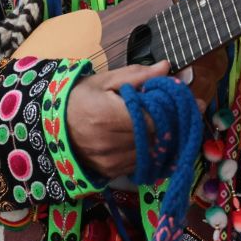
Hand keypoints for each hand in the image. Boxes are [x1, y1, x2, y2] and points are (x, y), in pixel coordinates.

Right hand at [62, 61, 179, 180]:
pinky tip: (153, 138)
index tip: (190, 100)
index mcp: (107, 116)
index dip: (173, 111)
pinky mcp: (110, 173)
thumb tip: (167, 67)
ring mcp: (110, 162)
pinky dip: (151, 151)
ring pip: (153, 153)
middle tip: (190, 110)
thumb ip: (138, 76)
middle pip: (156, 137)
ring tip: (172, 123)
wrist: (51, 124)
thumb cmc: (80, 98)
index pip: (153, 119)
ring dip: (165, 139)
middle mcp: (109, 143)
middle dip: (174, 124)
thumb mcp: (106, 80)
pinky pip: (142, 163)